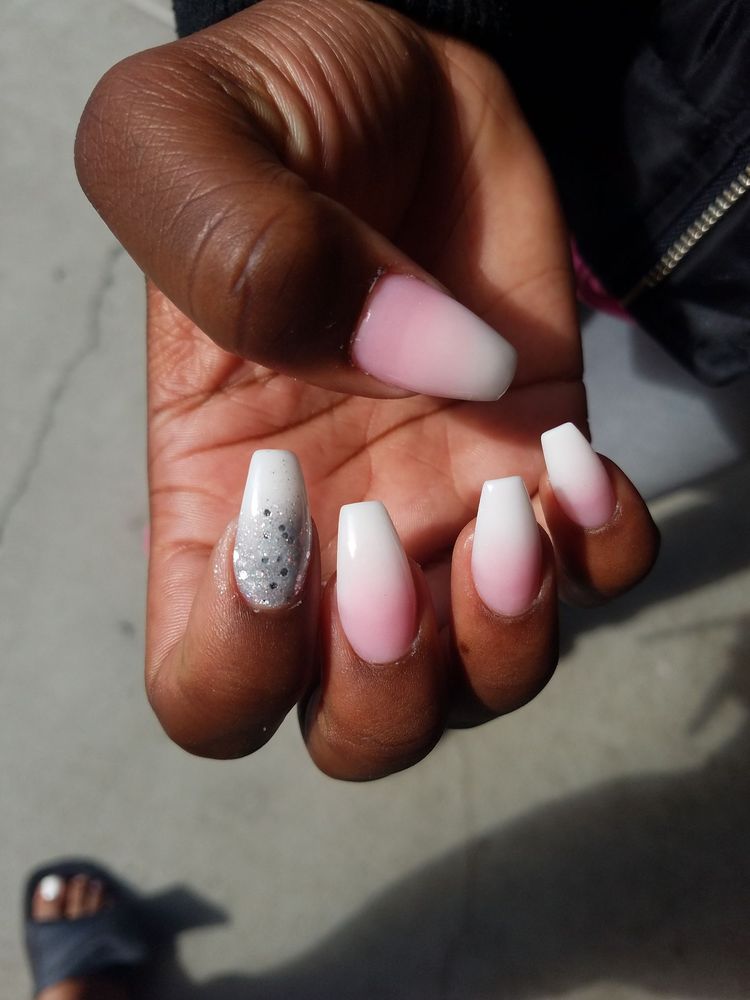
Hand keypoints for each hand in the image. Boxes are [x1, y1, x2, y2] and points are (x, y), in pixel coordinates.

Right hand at [76, 0, 658, 777]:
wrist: (397, 78)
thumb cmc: (274, 109)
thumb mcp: (186, 142)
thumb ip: (245, 253)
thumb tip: (427, 374)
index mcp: (216, 504)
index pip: (208, 692)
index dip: (240, 662)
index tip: (280, 514)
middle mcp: (331, 541)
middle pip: (357, 731)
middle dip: (387, 684)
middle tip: (396, 536)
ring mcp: (446, 511)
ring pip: (486, 684)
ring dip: (510, 632)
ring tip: (511, 495)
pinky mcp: (541, 460)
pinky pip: (599, 571)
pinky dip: (604, 547)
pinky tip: (572, 453)